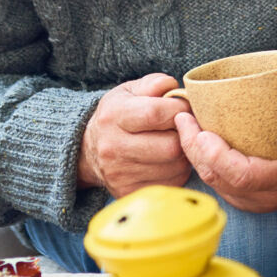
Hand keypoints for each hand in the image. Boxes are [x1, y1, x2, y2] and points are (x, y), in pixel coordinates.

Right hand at [77, 75, 192, 196]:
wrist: (89, 150)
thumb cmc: (120, 115)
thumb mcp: (131, 91)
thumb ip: (155, 84)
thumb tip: (175, 88)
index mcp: (113, 116)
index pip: (156, 113)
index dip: (180, 109)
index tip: (185, 108)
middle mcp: (113, 147)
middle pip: (171, 146)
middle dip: (186, 135)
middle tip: (185, 129)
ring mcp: (120, 174)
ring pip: (176, 166)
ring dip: (186, 154)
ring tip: (177, 143)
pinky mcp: (129, 192)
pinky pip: (172, 182)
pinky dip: (179, 171)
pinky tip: (170, 161)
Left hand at [176, 99, 276, 214]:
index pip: (243, 176)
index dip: (218, 156)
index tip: (204, 131)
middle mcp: (264, 197)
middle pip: (219, 178)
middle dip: (195, 149)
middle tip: (184, 118)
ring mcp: (250, 200)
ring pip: (211, 180)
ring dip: (193, 153)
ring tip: (185, 123)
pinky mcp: (240, 196)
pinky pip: (213, 180)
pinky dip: (200, 159)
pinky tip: (194, 138)